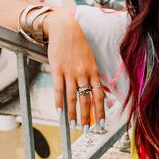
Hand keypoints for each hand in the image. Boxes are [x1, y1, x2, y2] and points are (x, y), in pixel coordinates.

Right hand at [45, 10, 105, 129]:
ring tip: (73, 125)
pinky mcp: (57, 69)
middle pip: (86, 99)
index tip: (101, 123)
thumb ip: (92, 75)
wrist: (65, 29)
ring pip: (73, 97)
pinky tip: (60, 112)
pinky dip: (59, 102)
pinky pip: (59, 89)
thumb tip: (96, 90)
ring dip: (73, 113)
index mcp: (93, 71)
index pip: (99, 95)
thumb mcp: (90, 59)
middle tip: (85, 130)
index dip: (100, 111)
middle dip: (87, 117)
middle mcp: (83, 73)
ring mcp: (70, 72)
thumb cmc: (78, 45)